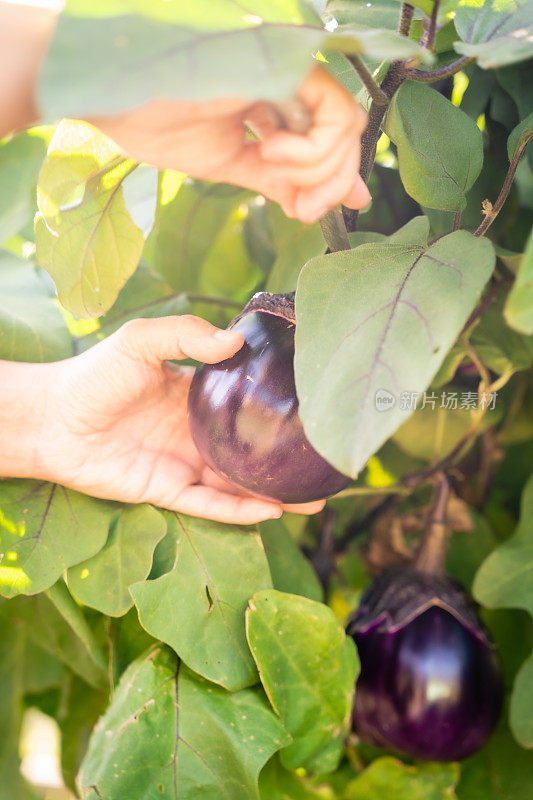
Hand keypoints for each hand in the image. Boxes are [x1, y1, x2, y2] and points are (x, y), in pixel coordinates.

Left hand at [39, 316, 325, 523]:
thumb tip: (234, 341)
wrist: (51, 419)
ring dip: (275, 494)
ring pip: (240, 485)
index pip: (246, 405)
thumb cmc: (94, 376)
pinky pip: (211, 506)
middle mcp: (196, 433)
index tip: (313, 412)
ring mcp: (185, 464)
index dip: (278, 409)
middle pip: (252, 452)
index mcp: (195, 397)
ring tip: (316, 501)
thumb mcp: (141, 341)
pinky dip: (240, 511)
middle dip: (286, 461)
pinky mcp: (168, 491)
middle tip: (327, 466)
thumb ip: (185, 335)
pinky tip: (272, 511)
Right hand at [92, 64, 370, 223]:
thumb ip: (279, 181)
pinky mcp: (292, 63)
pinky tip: (270, 152)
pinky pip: (336, 116)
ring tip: (270, 167)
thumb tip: (317, 207)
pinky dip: (312, 151)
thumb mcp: (234, 165)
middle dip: (330, 185)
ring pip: (347, 128)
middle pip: (346, 136)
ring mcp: (292, 69)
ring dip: (317, 170)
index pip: (328, 140)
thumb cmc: (162, 126)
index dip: (330, 180)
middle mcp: (290, 82)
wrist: (123, 102)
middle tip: (301, 211)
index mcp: (274, 101)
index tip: (307, 212)